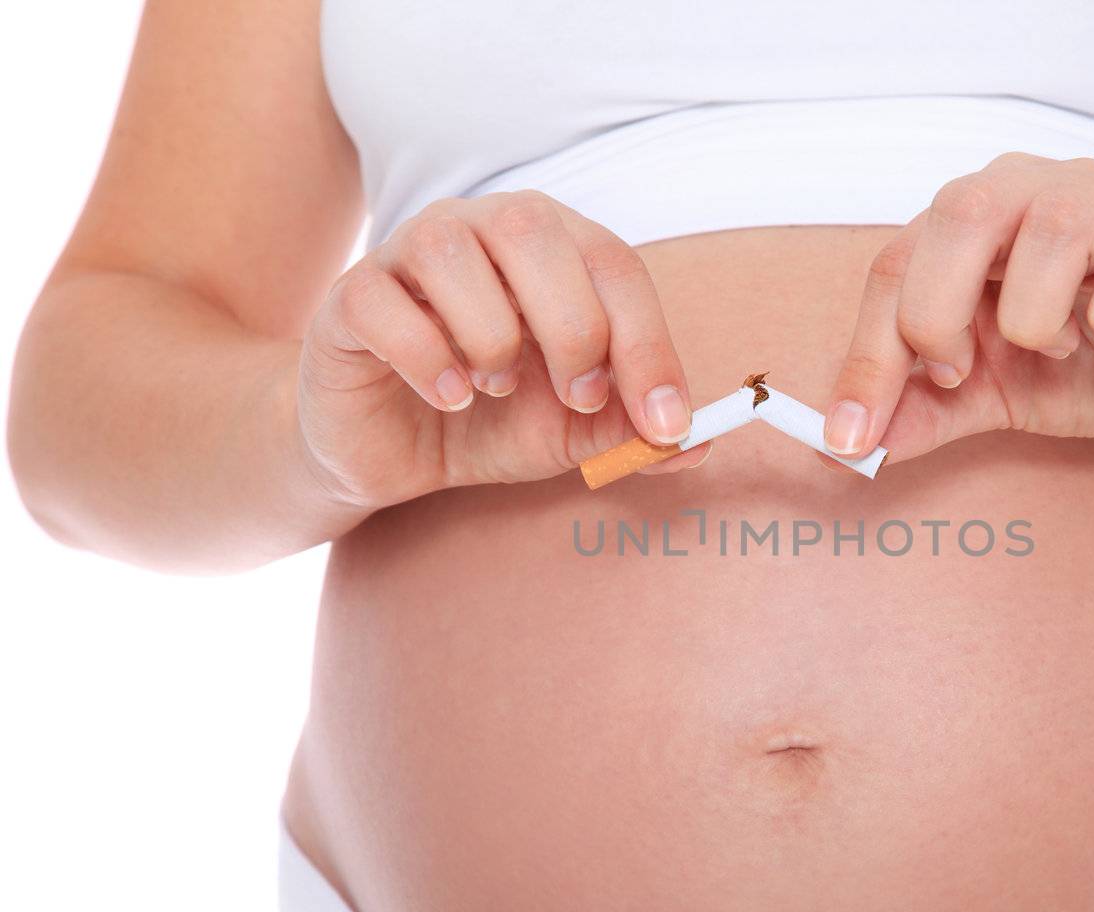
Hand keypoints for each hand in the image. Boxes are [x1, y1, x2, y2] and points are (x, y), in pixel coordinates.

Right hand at [297, 191, 707, 507]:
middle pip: (532, 230)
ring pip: (451, 253)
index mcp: (551, 248)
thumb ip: (632, 430)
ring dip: (491, 335)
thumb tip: (697, 441)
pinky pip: (382, 303)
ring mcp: (406, 254)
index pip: (612, 263)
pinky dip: (426, 359)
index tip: (665, 421)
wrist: (390, 451)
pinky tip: (446, 396)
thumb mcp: (573, 431)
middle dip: (573, 326)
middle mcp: (479, 230)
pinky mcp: (348, 298)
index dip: (648, 342)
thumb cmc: (490, 419)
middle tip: (578, 397)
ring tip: (494, 387)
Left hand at [821, 154, 1093, 464]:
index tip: (852, 437)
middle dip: (935, 313)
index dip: (867, 350)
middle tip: (957, 375)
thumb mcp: (991, 397)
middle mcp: (1043, 190)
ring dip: (1035, 317)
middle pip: (961, 211)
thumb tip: (845, 445)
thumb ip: (921, 410)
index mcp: (981, 219)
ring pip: (1051, 228)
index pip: (896, 260)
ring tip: (1058, 348)